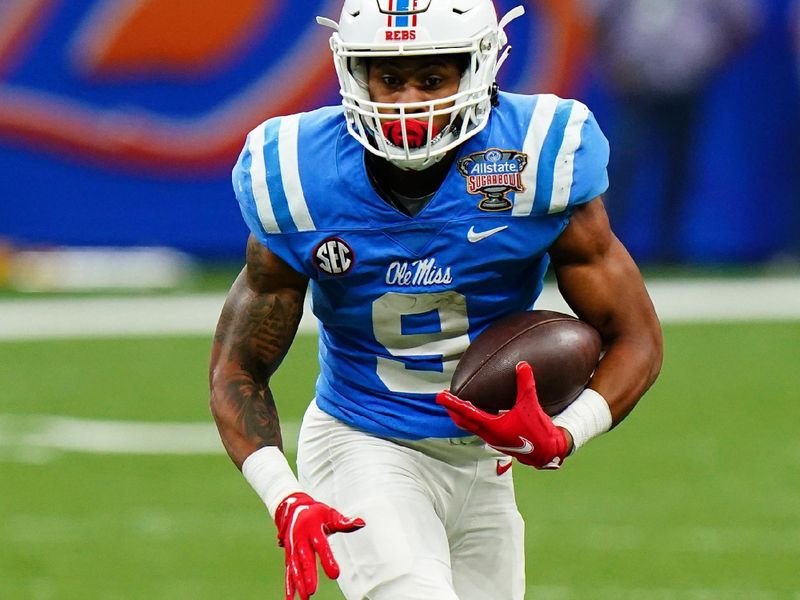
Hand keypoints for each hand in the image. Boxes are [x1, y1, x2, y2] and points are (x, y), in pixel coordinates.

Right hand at [274, 492, 364, 599]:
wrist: (292, 510)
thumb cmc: (316, 514)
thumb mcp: (330, 514)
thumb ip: (344, 522)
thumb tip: (361, 522)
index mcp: (313, 529)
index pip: (321, 545)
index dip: (327, 559)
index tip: (335, 574)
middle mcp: (300, 540)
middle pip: (305, 559)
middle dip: (308, 575)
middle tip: (313, 590)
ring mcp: (293, 549)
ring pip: (295, 567)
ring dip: (298, 583)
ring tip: (305, 598)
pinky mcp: (288, 556)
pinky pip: (288, 572)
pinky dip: (289, 586)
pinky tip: (291, 599)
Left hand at [437, 361, 569, 468]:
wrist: (547, 452)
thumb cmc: (538, 431)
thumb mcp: (531, 404)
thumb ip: (526, 384)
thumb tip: (522, 364)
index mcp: (492, 427)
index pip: (467, 412)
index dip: (452, 403)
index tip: (439, 396)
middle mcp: (488, 434)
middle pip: (462, 422)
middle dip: (452, 409)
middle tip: (443, 397)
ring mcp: (492, 439)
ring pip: (470, 426)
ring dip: (461, 415)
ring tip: (456, 403)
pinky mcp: (497, 440)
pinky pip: (478, 428)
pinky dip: (472, 419)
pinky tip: (477, 412)